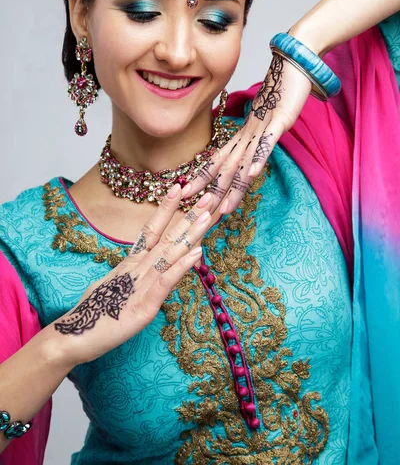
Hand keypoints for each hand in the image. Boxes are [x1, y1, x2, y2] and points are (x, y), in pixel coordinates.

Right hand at [50, 185, 212, 366]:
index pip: (152, 229)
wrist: (72, 338)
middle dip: (188, 216)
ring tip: (207, 214)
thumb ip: (129, 274)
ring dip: (190, 233)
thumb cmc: (94, 314)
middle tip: (208, 194)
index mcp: (130, 264)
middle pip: (166, 237)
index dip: (166, 208)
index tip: (180, 188)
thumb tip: (140, 264)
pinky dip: (181, 267)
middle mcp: (136, 269)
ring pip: (168, 254)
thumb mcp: (115, 287)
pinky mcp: (144, 307)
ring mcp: (140, 286)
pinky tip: (197, 253)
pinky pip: (165, 282)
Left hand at [182, 54, 311, 214]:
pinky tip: (251, 175)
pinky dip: (258, 160)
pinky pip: (266, 144)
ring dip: (233, 186)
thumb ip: (255, 139)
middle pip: (227, 167)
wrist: (293, 65)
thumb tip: (247, 155)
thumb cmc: (281, 94)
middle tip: (198, 212)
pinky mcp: (279, 123)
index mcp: (243, 135)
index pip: (218, 160)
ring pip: (243, 161)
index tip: (186, 196)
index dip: (202, 178)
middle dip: (212, 192)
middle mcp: (247, 134)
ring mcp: (262, 129)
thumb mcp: (265, 122)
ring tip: (223, 208)